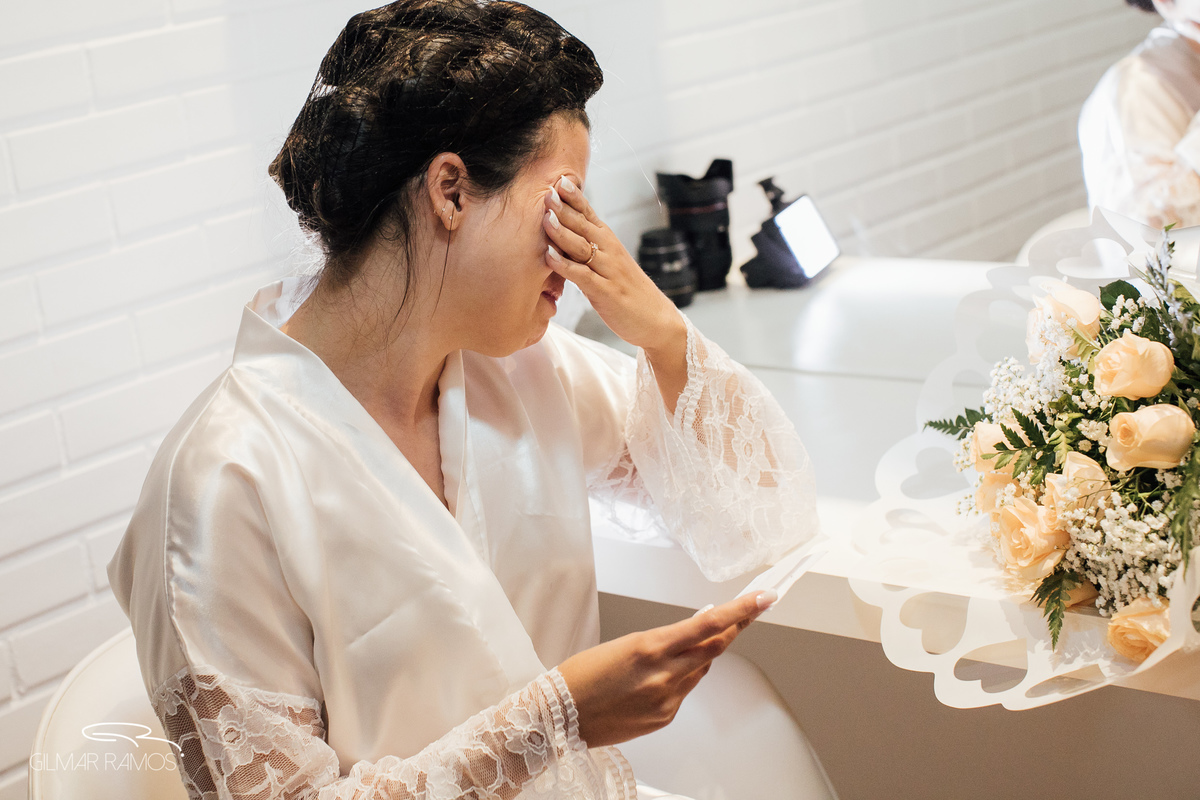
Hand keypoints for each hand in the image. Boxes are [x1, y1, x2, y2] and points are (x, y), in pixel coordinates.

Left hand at [543, 176, 684, 354]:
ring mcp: (608, 272)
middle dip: (565, 209)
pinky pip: (582, 276)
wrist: (656, 320)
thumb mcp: (609, 264)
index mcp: (610, 242)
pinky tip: (550, 257)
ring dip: (562, 232)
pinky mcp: (606, 293)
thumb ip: (588, 248)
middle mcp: (610, 252)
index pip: (590, 214)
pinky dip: (565, 266)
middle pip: (584, 226)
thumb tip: (562, 234)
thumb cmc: (628, 291)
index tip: (559, 180)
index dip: (575, 198)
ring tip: (545, 218)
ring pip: (582, 247)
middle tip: (547, 192)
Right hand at [557, 590, 776, 747]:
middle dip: (735, 627)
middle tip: (752, 609)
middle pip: (716, 647)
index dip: (741, 611)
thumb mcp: (624, 644)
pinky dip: (681, 678)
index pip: (708, 625)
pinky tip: (661, 676)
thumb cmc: (582, 676)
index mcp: (650, 647)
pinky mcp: (664, 718)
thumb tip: (695, 629)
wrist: (560, 716)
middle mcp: (664, 675)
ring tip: (686, 645)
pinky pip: (685, 691)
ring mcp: (667, 700)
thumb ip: (665, 639)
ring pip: (701, 669)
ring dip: (702, 653)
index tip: (763, 598)